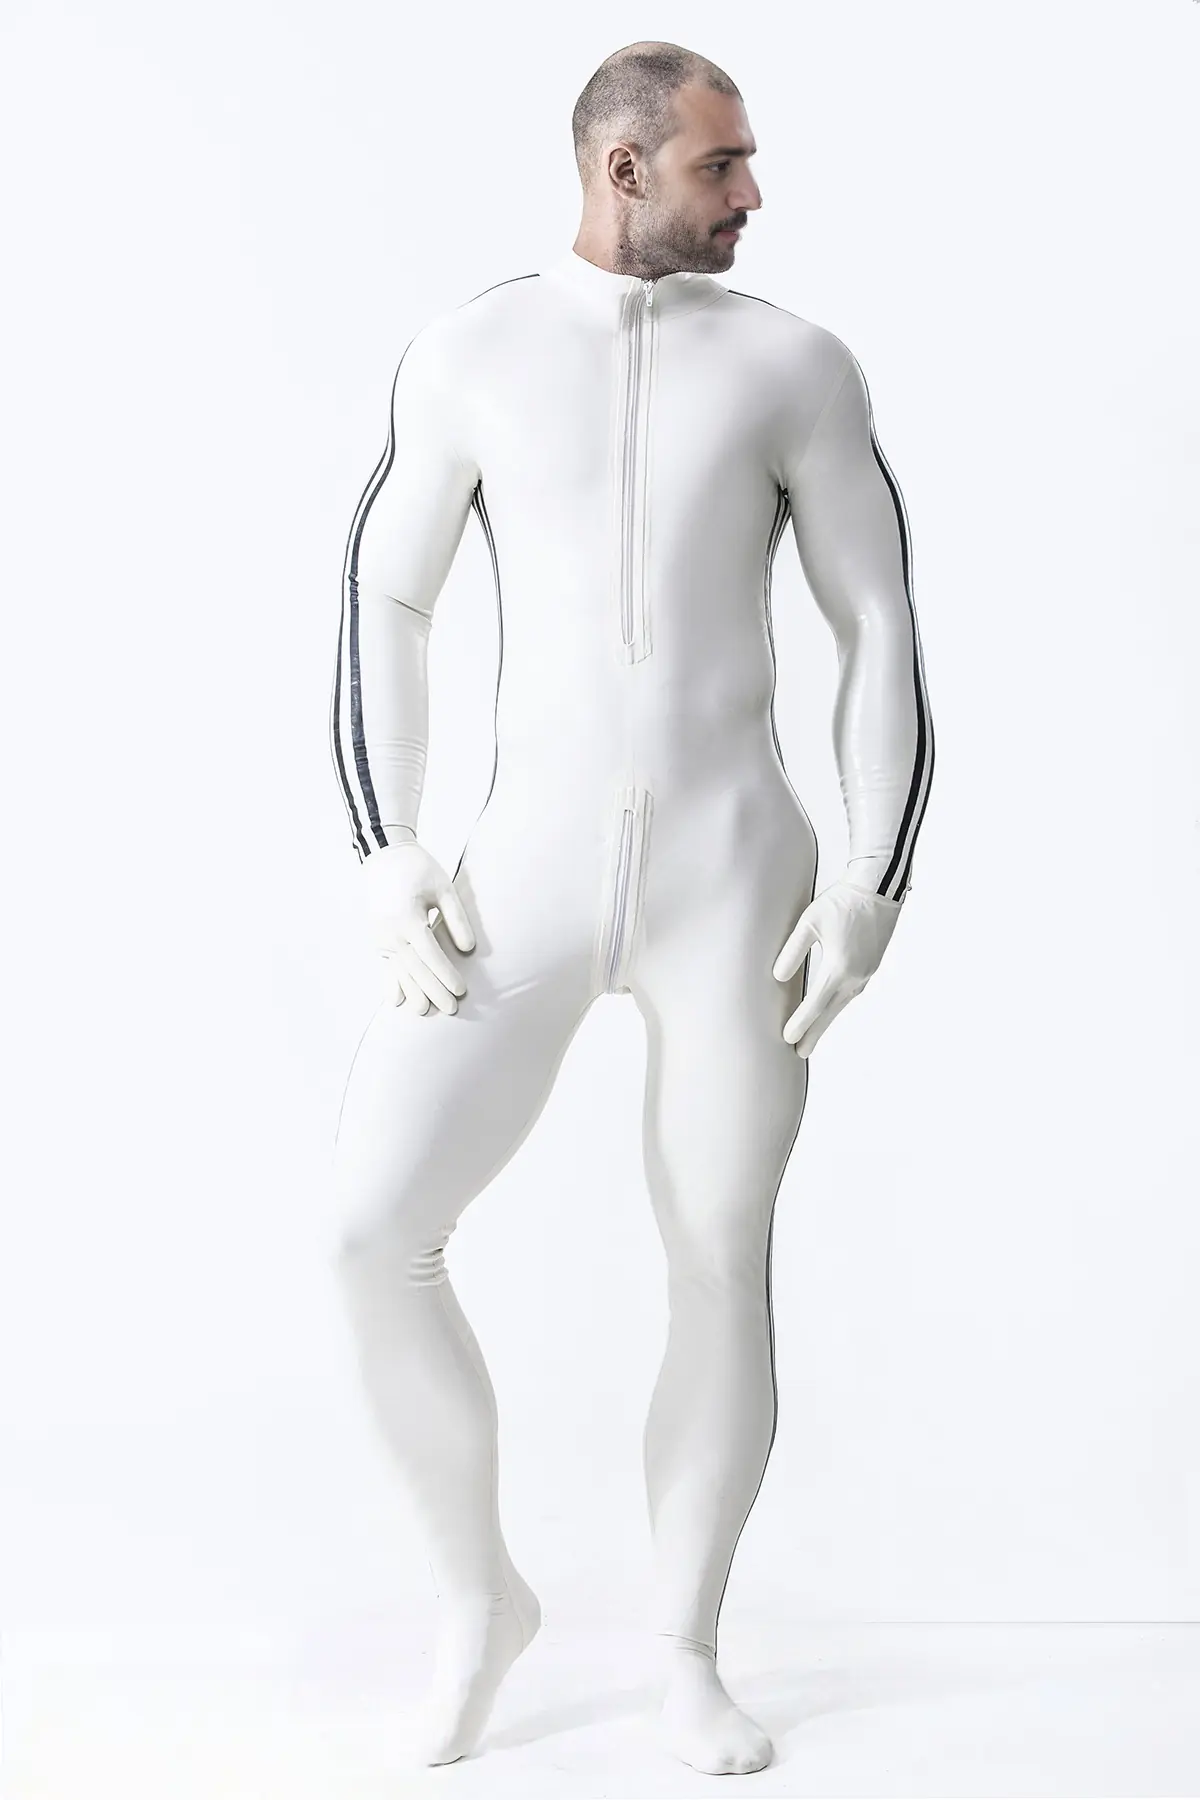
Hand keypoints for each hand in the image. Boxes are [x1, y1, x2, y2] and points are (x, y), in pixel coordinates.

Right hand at [361, 839, 475, 1012]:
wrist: (384, 856)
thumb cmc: (418, 869)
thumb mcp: (443, 888)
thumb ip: (456, 919)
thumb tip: (468, 950)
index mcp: (407, 918)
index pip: (430, 955)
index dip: (445, 975)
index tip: (461, 990)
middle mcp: (390, 931)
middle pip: (414, 968)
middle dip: (432, 990)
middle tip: (450, 1009)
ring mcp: (380, 936)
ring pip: (398, 970)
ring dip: (412, 992)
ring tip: (423, 1012)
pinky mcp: (377, 937)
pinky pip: (385, 964)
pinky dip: (390, 983)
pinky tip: (396, 1000)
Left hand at [773, 876, 902, 1057]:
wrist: (878, 887)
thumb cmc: (841, 901)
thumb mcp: (809, 922)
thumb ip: (792, 951)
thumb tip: (778, 977)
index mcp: (839, 967)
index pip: (815, 1004)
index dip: (800, 1023)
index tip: (787, 1039)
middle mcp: (855, 976)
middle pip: (830, 1012)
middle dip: (814, 1033)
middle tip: (800, 1054)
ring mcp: (866, 972)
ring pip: (842, 1004)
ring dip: (826, 1020)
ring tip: (812, 1034)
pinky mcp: (871, 966)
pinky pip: (851, 992)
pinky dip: (838, 1005)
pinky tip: (830, 1007)